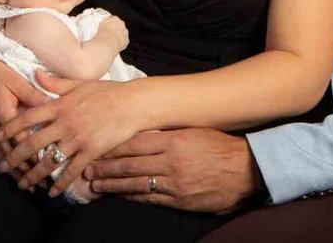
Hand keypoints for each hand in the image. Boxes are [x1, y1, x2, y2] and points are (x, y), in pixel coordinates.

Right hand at [0, 46, 48, 176]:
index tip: (48, 163)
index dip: (34, 151)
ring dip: (15, 171)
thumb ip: (33, 93)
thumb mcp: (15, 79)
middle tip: (42, 183)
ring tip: (29, 186)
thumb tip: (53, 103)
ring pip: (2, 156)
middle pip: (11, 152)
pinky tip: (12, 174)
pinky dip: (5, 164)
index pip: (21, 137)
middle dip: (27, 169)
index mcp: (4, 112)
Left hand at [0, 72, 142, 195]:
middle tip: (1, 166)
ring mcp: (78, 138)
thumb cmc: (107, 91)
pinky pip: (72, 171)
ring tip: (22, 183)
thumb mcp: (80, 84)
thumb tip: (35, 74)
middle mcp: (65, 123)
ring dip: (33, 175)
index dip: (10, 128)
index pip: (28, 118)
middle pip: (33, 143)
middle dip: (14, 157)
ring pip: (49, 161)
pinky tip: (52, 192)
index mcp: (61, 105)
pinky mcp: (91, 151)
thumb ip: (55, 83)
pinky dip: (61, 183)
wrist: (133, 103)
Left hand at [86, 128, 258, 213]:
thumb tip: (144, 130)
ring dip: (113, 185)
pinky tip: (120, 196)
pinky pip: (150, 198)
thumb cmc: (219, 146)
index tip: (97, 147)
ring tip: (96, 184)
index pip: (136, 143)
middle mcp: (170, 161)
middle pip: (130, 164)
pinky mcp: (179, 200)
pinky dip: (132, 197)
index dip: (114, 147)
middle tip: (88, 168)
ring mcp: (174, 183)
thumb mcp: (194, 131)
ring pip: (136, 183)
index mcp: (174, 140)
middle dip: (106, 167)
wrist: (244, 170)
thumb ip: (169, 133)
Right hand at [97, 16, 128, 51]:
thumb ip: (98, 24)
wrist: (107, 42)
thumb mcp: (97, 26)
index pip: (113, 19)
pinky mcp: (126, 40)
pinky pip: (124, 41)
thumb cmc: (100, 34)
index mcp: (114, 18)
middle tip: (108, 35)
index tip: (106, 28)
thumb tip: (95, 26)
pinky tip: (115, 46)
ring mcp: (125, 32)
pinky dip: (120, 43)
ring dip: (118, 36)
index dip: (109, 24)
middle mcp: (121, 23)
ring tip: (111, 41)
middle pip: (119, 25)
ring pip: (122, 33)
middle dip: (115, 29)